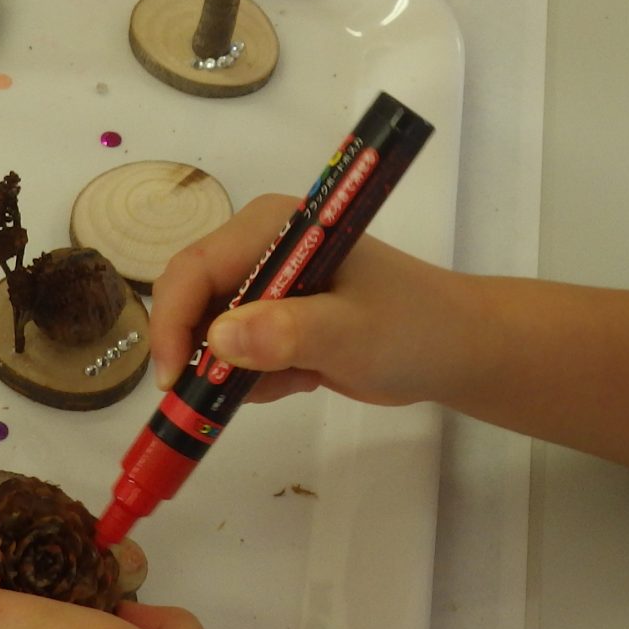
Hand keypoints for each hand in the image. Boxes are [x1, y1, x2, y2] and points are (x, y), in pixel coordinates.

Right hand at [146, 193, 461, 406]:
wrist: (456, 351)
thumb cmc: (411, 329)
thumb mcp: (350, 333)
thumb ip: (287, 334)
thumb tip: (218, 338)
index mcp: (273, 226)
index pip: (195, 268)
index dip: (173, 322)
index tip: (174, 381)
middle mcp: (261, 246)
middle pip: (193, 299)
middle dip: (199, 354)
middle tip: (214, 401)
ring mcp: (268, 283)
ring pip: (211, 333)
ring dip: (236, 371)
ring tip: (293, 380)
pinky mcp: (277, 317)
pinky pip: (236, 353)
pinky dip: (259, 378)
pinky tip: (306, 378)